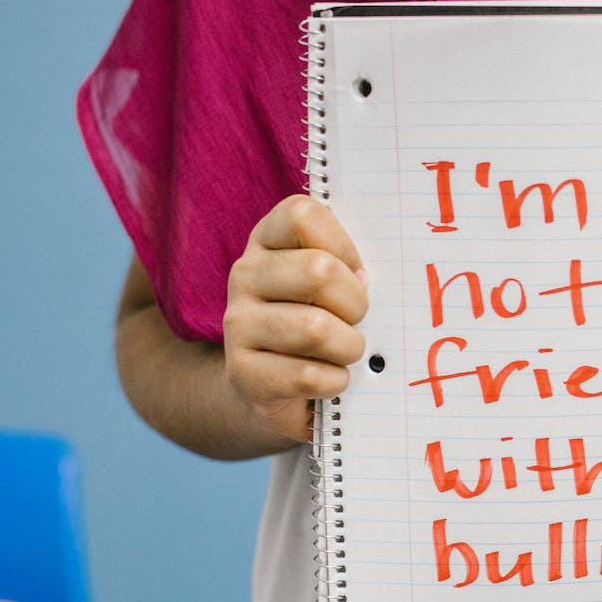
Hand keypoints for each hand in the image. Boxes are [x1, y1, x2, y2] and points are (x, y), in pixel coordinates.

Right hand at [222, 197, 368, 443]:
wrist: (271, 386)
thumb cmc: (317, 320)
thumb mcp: (331, 283)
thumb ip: (348, 266)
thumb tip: (364, 280)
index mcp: (267, 240)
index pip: (302, 216)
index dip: (343, 246)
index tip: (354, 272)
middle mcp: (245, 275)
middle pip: (318, 271)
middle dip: (355, 302)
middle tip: (356, 319)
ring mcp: (238, 324)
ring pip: (315, 328)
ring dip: (348, 347)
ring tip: (345, 351)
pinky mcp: (243, 373)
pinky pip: (307, 375)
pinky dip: (334, 381)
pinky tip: (330, 379)